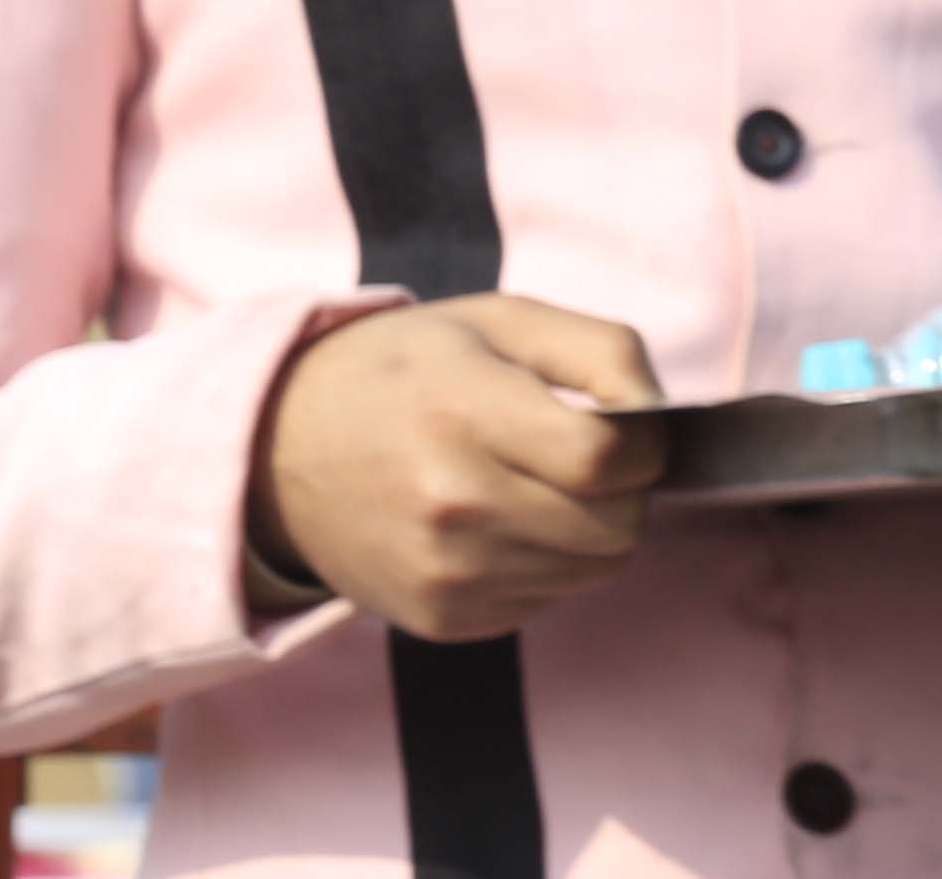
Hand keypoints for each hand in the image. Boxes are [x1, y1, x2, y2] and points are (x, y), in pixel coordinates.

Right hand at [247, 293, 668, 641]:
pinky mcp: (439, 618)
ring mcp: (443, 573)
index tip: (628, 426)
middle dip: (626, 490)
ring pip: (590, 570)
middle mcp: (453, 505)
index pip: (608, 458)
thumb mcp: (503, 322)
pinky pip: (545, 600)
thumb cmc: (409, 371)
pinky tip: (502, 521)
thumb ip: (601, 351)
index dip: (645, 443)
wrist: (282, 448)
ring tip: (538, 484)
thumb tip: (659, 415)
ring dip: (590, 529)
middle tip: (586, 455)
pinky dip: (547, 564)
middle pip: (614, 527)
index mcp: (468, 415)